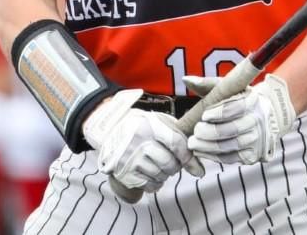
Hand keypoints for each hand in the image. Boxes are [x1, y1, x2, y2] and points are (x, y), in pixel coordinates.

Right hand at [82, 89, 203, 192]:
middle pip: (170, 164)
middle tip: (170, 161)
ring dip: (165, 174)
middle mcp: (139, 142)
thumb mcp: (158, 121)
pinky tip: (151, 172)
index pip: (176, 144)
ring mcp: (130, 160)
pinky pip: (151, 185)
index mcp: (149, 125)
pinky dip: (156, 182)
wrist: (109, 133)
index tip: (197, 168)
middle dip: (175, 166)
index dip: (189, 158)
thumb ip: (179, 136)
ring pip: (161, 176)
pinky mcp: (125, 174)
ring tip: (157, 164)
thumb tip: (197, 166)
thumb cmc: (140, 127)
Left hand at [184, 73, 295, 164]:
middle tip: (196, 131)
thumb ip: (206, 84)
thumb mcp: (225, 88)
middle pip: (234, 129)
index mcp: (252, 100)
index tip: (204, 115)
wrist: (258, 118)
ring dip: (210, 146)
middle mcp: (257, 120)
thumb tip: (186, 80)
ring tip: (193, 143)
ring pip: (232, 145)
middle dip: (212, 132)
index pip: (238, 107)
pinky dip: (215, 156)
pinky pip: (232, 158)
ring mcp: (256, 139)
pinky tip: (201, 151)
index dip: (220, 112)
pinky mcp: (252, 154)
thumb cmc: (235, 100)